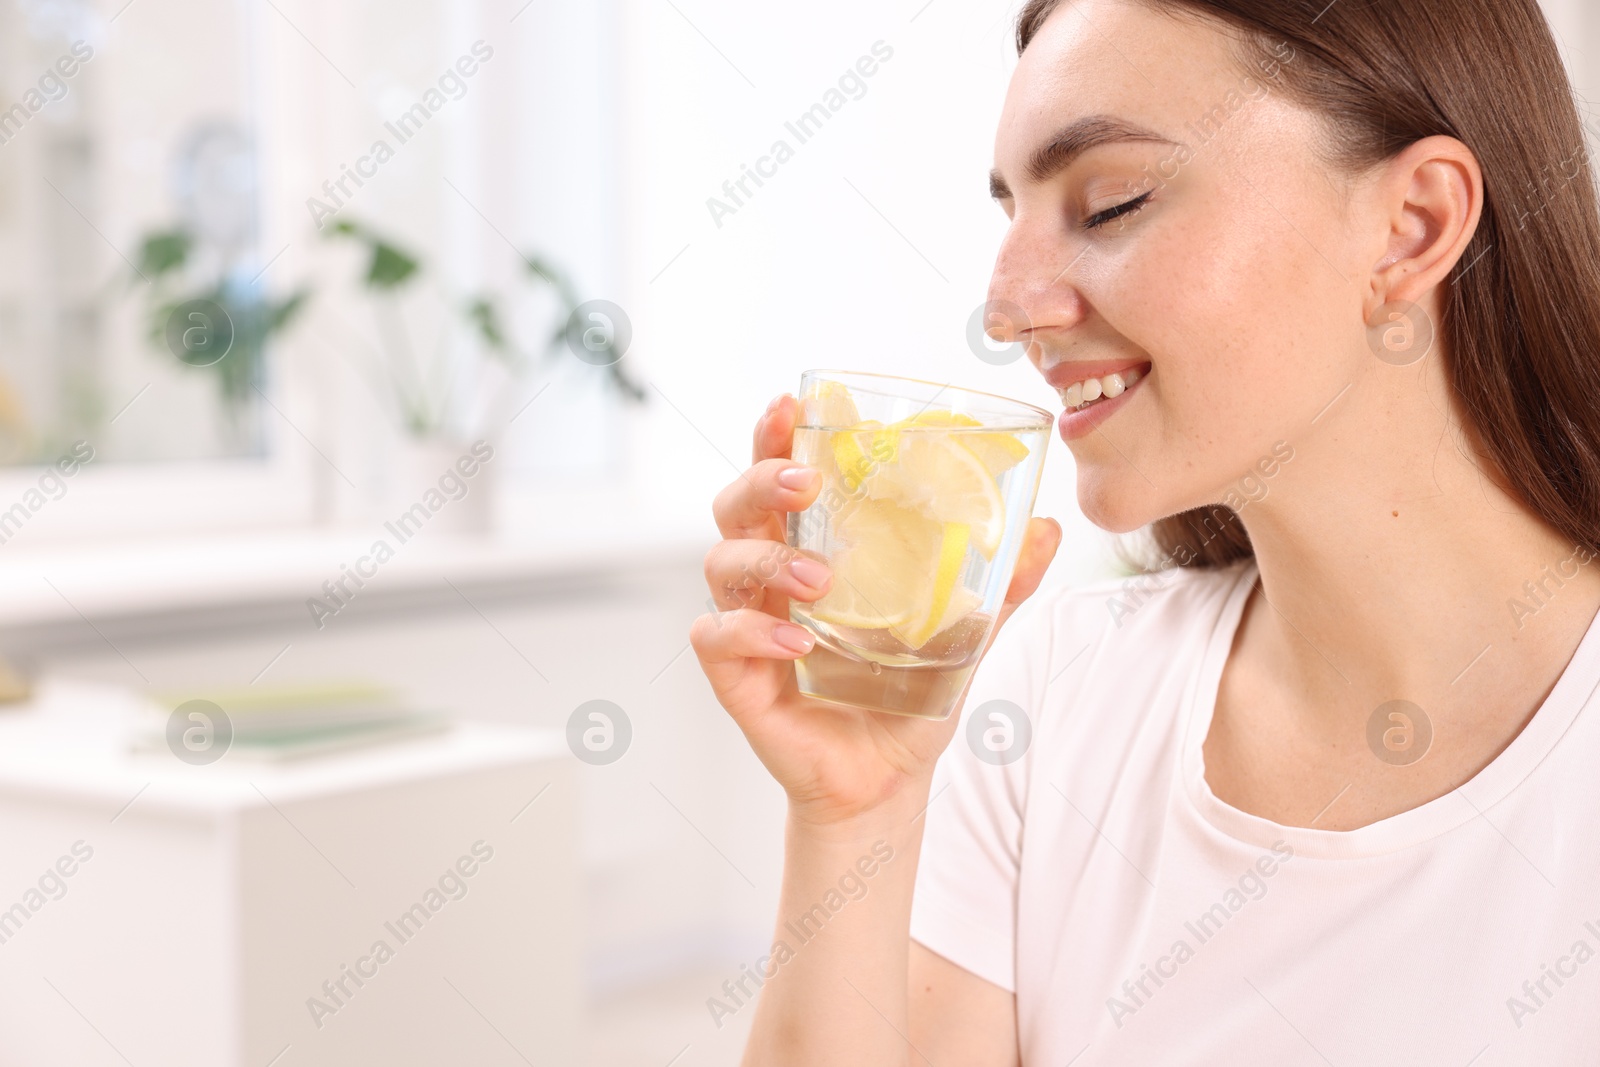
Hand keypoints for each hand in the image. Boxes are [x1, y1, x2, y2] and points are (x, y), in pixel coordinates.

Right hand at [689, 393, 1061, 827]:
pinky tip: (796, 641)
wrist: (886, 781)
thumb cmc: (908, 697)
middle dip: (761, 478)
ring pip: (721, 563)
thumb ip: (1000, 585)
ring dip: (767, 560)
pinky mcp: (735, 675)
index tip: (791, 402)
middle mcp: (770, 578)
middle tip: (805, 483)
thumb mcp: (965, 635)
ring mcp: (748, 624)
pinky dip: (753, 632)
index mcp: (813, 548)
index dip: (776, 434)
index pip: (782, 477)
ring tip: (818, 581)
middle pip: (736, 505)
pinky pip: (717, 636)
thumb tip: (1048, 529)